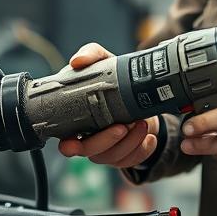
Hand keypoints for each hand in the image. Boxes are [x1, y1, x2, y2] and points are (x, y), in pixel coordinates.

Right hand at [56, 42, 159, 168]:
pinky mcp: (125, 152)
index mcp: (77, 121)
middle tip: (124, 125)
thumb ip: (90, 55)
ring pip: (113, 157)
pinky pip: (132, 160)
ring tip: (142, 124)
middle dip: (108, 141)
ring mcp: (108, 148)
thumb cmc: (111, 78)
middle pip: (91, 152)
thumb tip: (77, 61)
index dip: (68, 146)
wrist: (138, 89)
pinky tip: (150, 137)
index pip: (66, 142)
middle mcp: (89, 138)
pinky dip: (142, 151)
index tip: (73, 144)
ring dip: (129, 143)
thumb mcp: (102, 61)